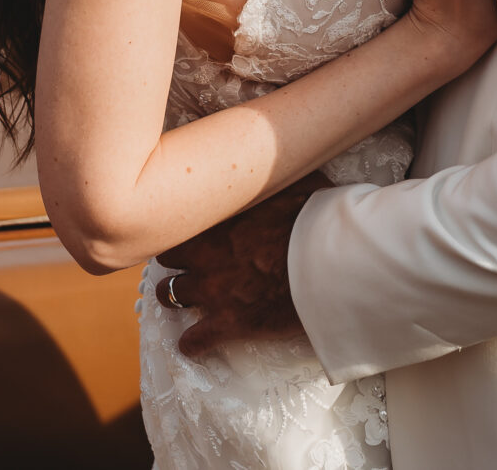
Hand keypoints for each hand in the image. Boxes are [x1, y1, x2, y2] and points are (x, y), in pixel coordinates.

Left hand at [159, 173, 329, 358]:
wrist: (328, 263)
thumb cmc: (317, 218)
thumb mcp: (297, 179)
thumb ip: (277, 173)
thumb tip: (284, 153)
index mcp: (219, 215)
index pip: (178, 213)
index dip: (185, 220)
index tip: (192, 222)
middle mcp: (207, 251)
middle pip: (168, 254)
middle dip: (176, 256)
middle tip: (189, 257)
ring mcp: (213, 289)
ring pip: (170, 294)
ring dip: (176, 295)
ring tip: (182, 297)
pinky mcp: (229, 323)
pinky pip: (194, 340)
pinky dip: (193, 342)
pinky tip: (194, 343)